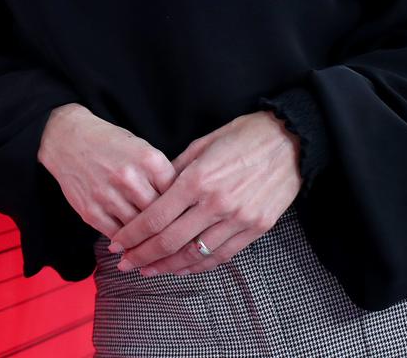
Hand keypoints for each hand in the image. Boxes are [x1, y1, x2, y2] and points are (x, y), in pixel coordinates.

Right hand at [37, 103, 177, 238]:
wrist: (68, 139)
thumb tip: (181, 206)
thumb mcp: (142, 149)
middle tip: (174, 239)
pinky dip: (126, 242)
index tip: (185, 220)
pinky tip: (132, 244)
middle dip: (167, 228)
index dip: (183, 210)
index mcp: (148, 160)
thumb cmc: (109, 144)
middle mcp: (129, 177)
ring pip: (139, 230)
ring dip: (147, 240)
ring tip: (155, 247)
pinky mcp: (90, 210)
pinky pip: (116, 235)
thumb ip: (161, 176)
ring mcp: (108, 195)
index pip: (177, 196)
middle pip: (160, 216)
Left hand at [108, 111, 301, 276]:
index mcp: (197, 180)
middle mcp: (216, 204)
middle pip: (170, 241)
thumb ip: (174, 172)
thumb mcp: (200, 145)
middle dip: (143, 256)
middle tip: (126, 265)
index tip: (117, 246)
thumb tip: (153, 193)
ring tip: (150, 271)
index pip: (155, 218)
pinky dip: (200, 265)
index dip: (132, 236)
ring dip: (169, 267)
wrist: (289, 141)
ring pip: (196, 254)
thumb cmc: (241, 137)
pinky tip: (184, 268)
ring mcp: (238, 219)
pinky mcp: (257, 228)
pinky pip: (223, 255)